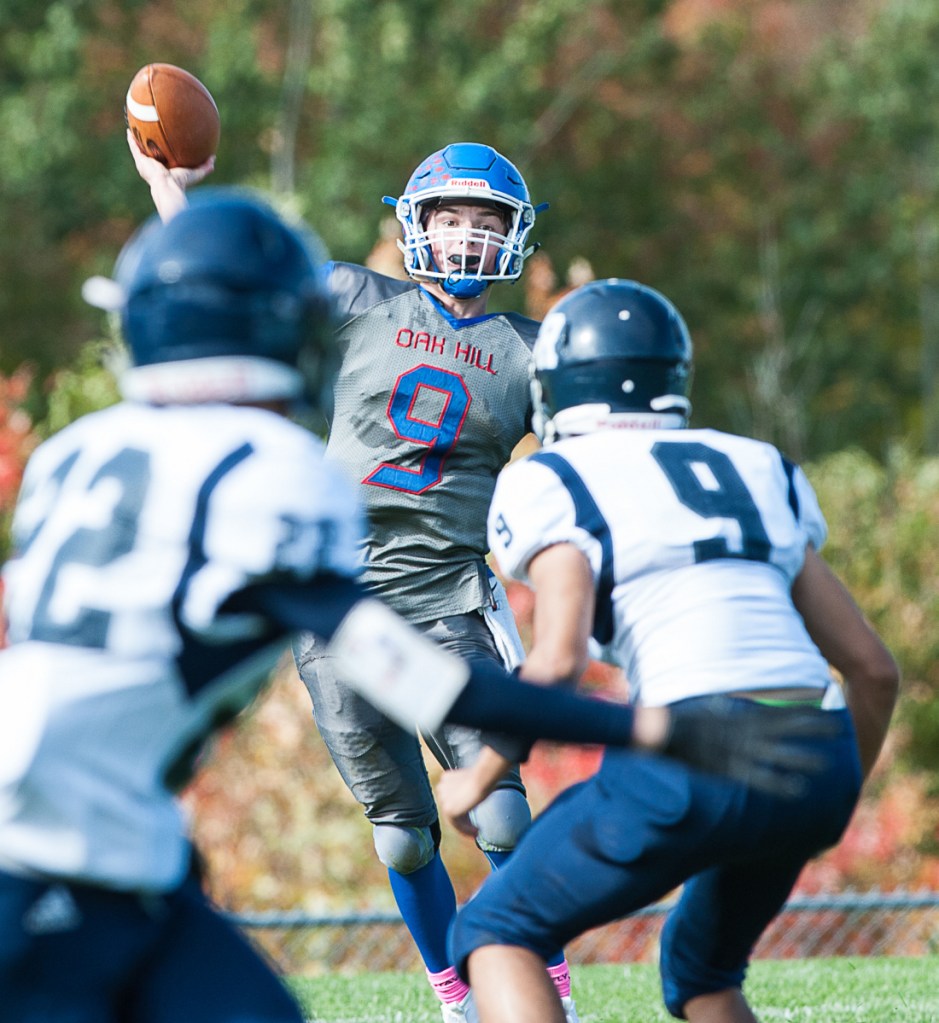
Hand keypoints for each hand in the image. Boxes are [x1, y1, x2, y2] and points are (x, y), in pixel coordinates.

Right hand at [127, 130, 214, 219]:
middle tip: (148, 136)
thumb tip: (214, 158)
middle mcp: (153, 168)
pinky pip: (134, 148)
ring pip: (139, 150)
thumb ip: (204, 167)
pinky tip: (129, 129)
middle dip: (149, 146)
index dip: (162, 154)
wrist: (168, 187)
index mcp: (164, 171)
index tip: (163, 146)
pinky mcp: (140, 161)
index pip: (163, 161)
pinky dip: (131, 139)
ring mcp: (145, 165)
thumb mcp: (194, 173)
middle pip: (150, 154)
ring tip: (134, 129)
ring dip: (137, 141)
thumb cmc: (180, 183)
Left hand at [436, 769, 483, 837]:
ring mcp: (443, 800)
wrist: (482, 778)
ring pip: (453, 818)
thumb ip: (464, 790)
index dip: (461, 808)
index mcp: (445, 779)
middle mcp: (441, 788)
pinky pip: (456, 824)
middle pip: (451, 809)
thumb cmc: (482, 777)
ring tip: (476, 831)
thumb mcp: (470, 782)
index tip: (470, 815)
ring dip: (465, 827)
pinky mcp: (448, 809)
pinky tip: (476, 831)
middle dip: (463, 819)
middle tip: (474, 827)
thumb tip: (467, 802)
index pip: (451, 798)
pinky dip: (466, 829)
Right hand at [661, 695, 839, 796]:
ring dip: (802, 757)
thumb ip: (720, 704)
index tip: (823, 706)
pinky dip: (780, 783)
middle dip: (812, 728)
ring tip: (826, 762)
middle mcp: (745, 731)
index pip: (778, 711)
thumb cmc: (682, 720)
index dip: (802, 710)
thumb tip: (725, 701)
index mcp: (741, 716)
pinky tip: (799, 790)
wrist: (664, 733)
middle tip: (839, 728)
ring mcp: (740, 750)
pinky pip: (760, 779)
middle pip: (785, 728)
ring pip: (778, 753)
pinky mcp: (731, 769)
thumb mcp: (705, 706)